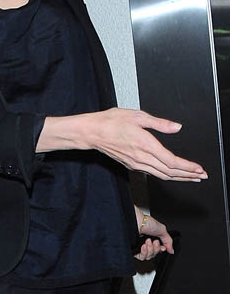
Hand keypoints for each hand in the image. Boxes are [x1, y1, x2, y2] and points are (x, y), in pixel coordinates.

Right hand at [86, 109, 206, 181]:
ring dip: (179, 177)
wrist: (92, 132)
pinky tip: (172, 174)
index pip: (172, 161)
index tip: (199, 169)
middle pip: (169, 172)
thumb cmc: (111, 122)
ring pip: (162, 175)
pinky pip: (153, 173)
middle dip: (188, 175)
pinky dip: (166, 175)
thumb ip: (160, 123)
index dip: (188, 167)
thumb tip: (177, 127)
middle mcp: (141, 158)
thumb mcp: (138, 116)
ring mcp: (136, 163)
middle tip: (201, 176)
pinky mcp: (131, 165)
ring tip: (191, 178)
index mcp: (146, 144)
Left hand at [134, 206, 172, 260]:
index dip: (160, 250)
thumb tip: (172, 250)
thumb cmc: (146, 223)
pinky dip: (144, 253)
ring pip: (147, 257)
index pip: (158, 251)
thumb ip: (168, 241)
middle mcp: (146, 244)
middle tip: (154, 242)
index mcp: (153, 239)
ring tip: (148, 242)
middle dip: (156, 249)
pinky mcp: (134, 250)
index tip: (162, 247)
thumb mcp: (162, 230)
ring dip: (150, 250)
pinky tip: (144, 246)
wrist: (136, 222)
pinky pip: (140, 257)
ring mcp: (140, 247)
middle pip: (153, 255)